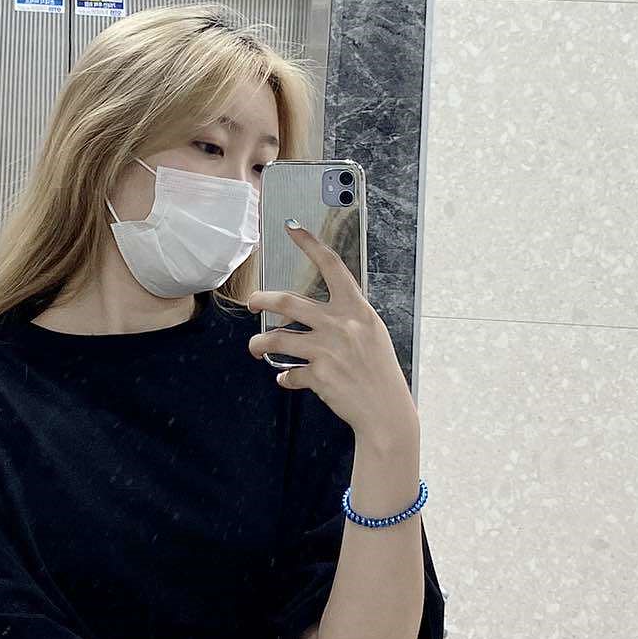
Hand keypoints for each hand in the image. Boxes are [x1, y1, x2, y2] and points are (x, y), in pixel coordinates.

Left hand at [244, 221, 418, 444]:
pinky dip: (285, 377)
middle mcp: (341, 325)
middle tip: (251, 303)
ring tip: (256, 348)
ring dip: (260, 344)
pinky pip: (289, 373)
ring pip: (277, 338)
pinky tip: (286, 379)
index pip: (331, 266)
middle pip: (288, 302)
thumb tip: (313, 312)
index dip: (310, 244)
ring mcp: (328, 350)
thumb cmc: (378, 372)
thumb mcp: (371, 334)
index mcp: (357, 309)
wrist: (386, 411)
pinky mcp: (319, 375)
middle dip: (261, 300)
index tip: (291, 227)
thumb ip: (346, 318)